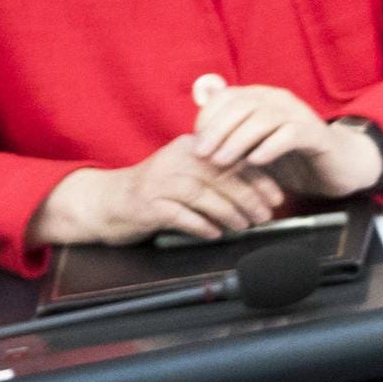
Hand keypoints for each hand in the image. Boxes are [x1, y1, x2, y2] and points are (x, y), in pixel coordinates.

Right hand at [28, 134, 283, 244]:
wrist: (106, 202)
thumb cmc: (154, 192)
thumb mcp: (185, 174)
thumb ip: (215, 176)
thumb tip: (256, 192)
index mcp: (189, 148)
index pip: (232, 158)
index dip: (258, 177)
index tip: (276, 195)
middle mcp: (175, 160)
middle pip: (221, 176)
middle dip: (249, 197)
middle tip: (265, 214)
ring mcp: (159, 182)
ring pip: (203, 195)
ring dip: (229, 212)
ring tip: (244, 226)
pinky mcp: (147, 204)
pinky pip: (179, 215)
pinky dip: (200, 225)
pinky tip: (215, 233)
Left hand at [192, 82, 382, 198]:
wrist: (335, 167)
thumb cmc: (289, 157)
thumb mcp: (253, 146)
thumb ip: (228, 137)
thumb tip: (195, 131)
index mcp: (261, 98)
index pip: (228, 97)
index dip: (208, 117)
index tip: (195, 142)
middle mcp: (279, 100)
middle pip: (242, 105)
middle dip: (218, 130)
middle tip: (203, 154)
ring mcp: (299, 115)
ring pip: (263, 119)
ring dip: (239, 140)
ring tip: (223, 161)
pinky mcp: (315, 134)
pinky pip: (290, 135)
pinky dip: (270, 147)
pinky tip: (255, 161)